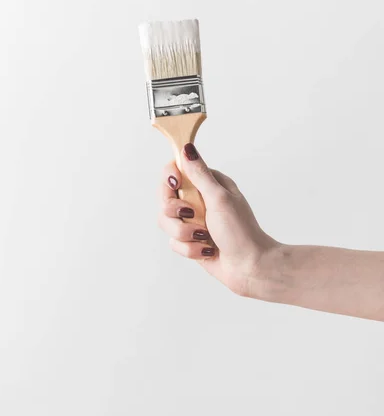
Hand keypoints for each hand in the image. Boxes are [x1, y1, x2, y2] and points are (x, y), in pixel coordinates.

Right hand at [158, 143, 279, 297]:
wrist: (249, 267)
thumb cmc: (240, 231)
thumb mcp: (219, 198)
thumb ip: (199, 174)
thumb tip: (187, 148)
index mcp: (208, 184)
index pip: (176, 171)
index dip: (170, 177)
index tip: (176, 184)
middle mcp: (198, 201)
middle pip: (165, 198)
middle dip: (175, 211)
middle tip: (191, 214)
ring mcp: (193, 222)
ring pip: (166, 222)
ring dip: (183, 233)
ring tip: (202, 236)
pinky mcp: (190, 241)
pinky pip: (174, 242)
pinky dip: (190, 249)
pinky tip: (206, 250)